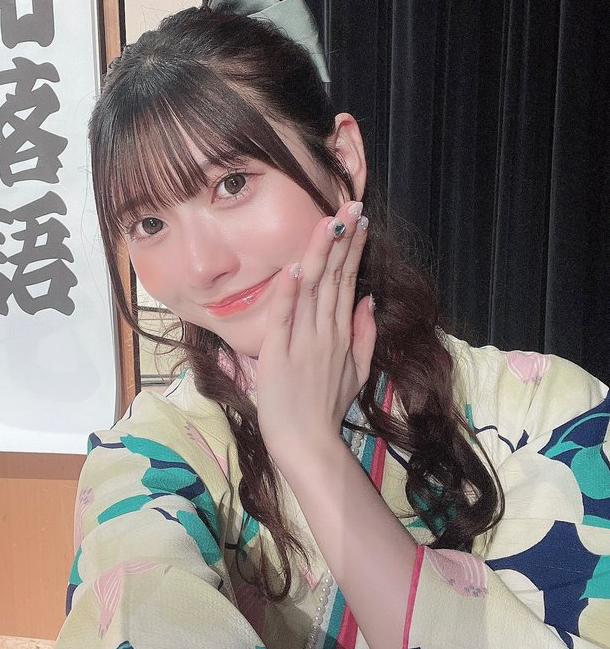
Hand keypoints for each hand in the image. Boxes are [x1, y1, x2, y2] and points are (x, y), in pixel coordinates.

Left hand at [256, 200, 375, 470]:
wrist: (308, 444)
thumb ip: (364, 335)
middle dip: (342, 239)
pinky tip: (293, 268)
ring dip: (319, 254)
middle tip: (350, 204)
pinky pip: (284, 318)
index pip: (347, 281)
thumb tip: (368, 299)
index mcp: (341, 334)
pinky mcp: (279, 355)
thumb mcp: (356, 371)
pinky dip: (287, 293)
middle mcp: (325, 332)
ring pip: (312, 290)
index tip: (359, 219)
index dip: (353, 249)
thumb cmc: (325, 409)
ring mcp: (303, 343)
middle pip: (334, 277)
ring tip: (330, 222)